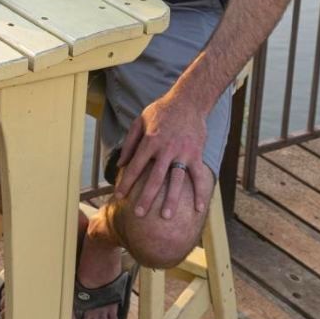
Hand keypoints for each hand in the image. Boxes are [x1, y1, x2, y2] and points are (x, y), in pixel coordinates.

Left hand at [112, 90, 210, 221]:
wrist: (188, 101)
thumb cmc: (161, 111)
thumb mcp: (139, 121)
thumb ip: (129, 143)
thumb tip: (120, 164)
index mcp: (150, 141)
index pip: (135, 166)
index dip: (126, 182)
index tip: (119, 196)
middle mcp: (165, 149)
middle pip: (154, 178)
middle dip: (146, 197)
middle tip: (138, 214)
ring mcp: (183, 153)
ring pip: (176, 180)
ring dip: (171, 199)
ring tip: (166, 217)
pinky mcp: (196, 154)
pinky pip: (199, 176)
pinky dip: (200, 192)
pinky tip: (199, 209)